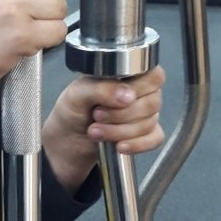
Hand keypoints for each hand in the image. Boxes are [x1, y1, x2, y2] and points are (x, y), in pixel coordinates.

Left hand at [42, 67, 165, 193]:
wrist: (66, 141)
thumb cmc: (72, 111)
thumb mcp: (77, 94)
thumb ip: (101, 89)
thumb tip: (127, 95)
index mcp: (127, 74)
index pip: (153, 76)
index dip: (137, 89)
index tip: (114, 100)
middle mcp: (139, 92)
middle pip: (152, 102)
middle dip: (121, 114)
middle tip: (97, 115)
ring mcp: (144, 114)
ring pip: (150, 123)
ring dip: (120, 131)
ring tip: (95, 131)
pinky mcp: (145, 135)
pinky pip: (155, 139)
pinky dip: (136, 144)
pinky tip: (119, 146)